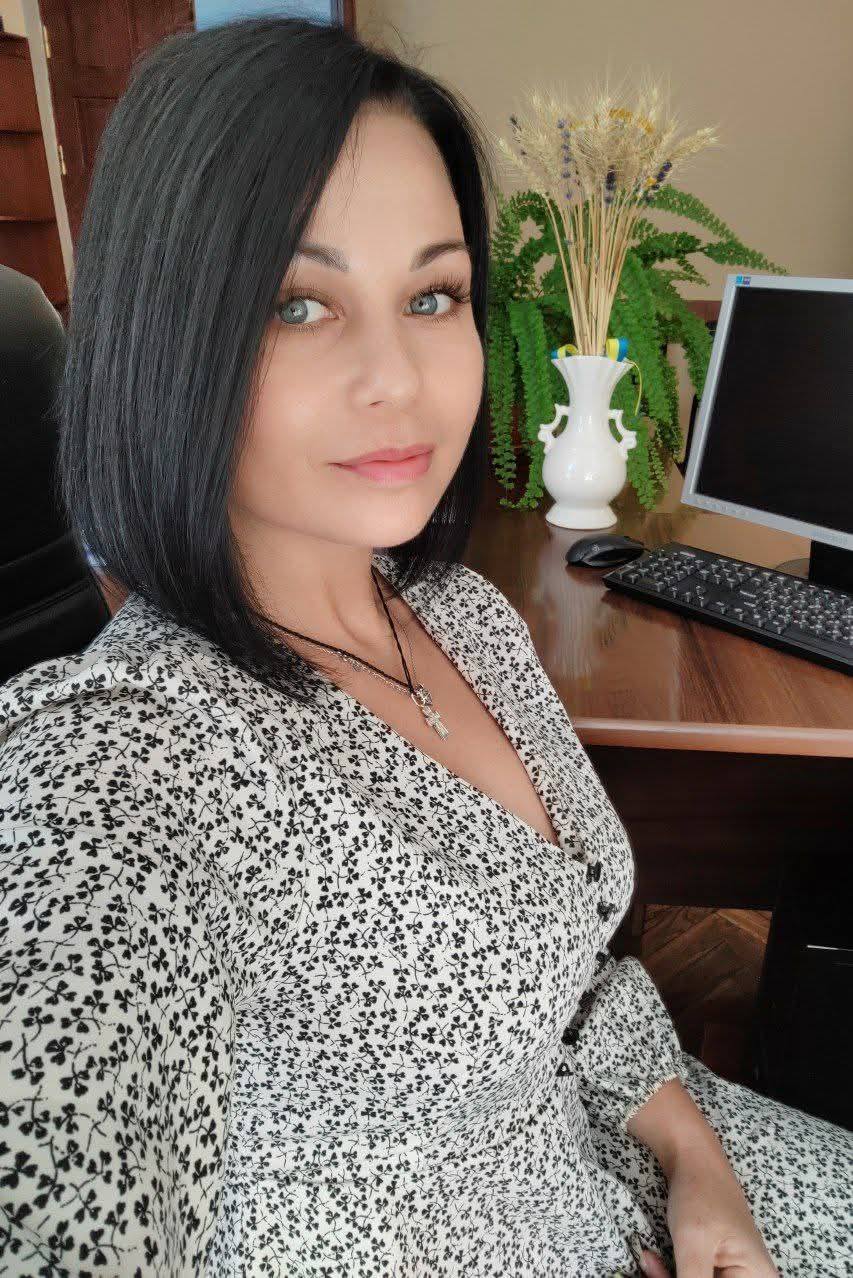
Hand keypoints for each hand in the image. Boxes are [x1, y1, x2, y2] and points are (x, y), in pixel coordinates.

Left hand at [638, 1145, 778, 1276]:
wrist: (692, 1159)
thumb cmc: (699, 1194)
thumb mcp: (693, 1244)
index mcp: (757, 1277)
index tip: (660, 1274)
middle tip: (651, 1268)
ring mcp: (733, 1273)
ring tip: (650, 1262)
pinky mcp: (715, 1266)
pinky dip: (671, 1275)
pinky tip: (653, 1262)